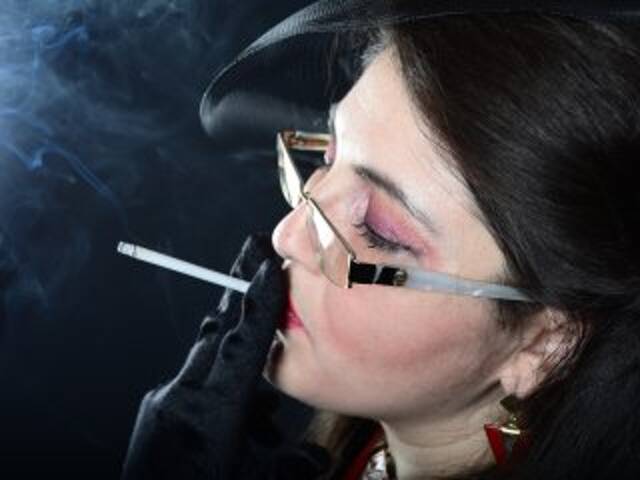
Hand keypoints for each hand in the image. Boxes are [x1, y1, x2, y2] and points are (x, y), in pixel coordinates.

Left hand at [121, 234, 328, 479]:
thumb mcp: (256, 479)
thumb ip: (293, 463)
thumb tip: (317, 458)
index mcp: (214, 412)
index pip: (242, 343)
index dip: (258, 301)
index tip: (268, 264)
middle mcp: (183, 398)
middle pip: (217, 333)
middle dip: (240, 300)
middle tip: (255, 263)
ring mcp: (162, 402)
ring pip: (204, 357)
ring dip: (232, 354)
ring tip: (259, 382)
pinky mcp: (152, 411)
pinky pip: (188, 381)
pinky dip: (213, 382)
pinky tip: (232, 412)